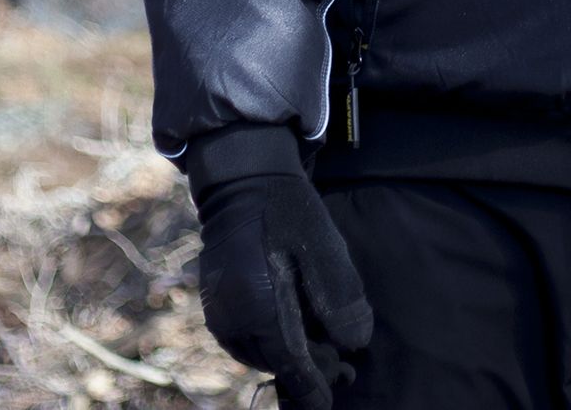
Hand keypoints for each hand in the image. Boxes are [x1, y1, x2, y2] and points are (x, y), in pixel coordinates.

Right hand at [192, 169, 371, 409]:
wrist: (243, 182)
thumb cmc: (287, 211)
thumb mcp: (324, 247)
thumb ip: (340, 298)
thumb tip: (354, 346)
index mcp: (258, 306)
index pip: (290, 364)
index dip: (312, 388)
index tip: (329, 405)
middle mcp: (232, 319)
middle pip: (277, 364)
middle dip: (309, 371)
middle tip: (344, 369)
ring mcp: (220, 315)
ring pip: (262, 355)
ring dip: (292, 356)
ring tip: (325, 347)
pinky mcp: (217, 308)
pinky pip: (248, 341)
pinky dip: (274, 343)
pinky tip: (297, 328)